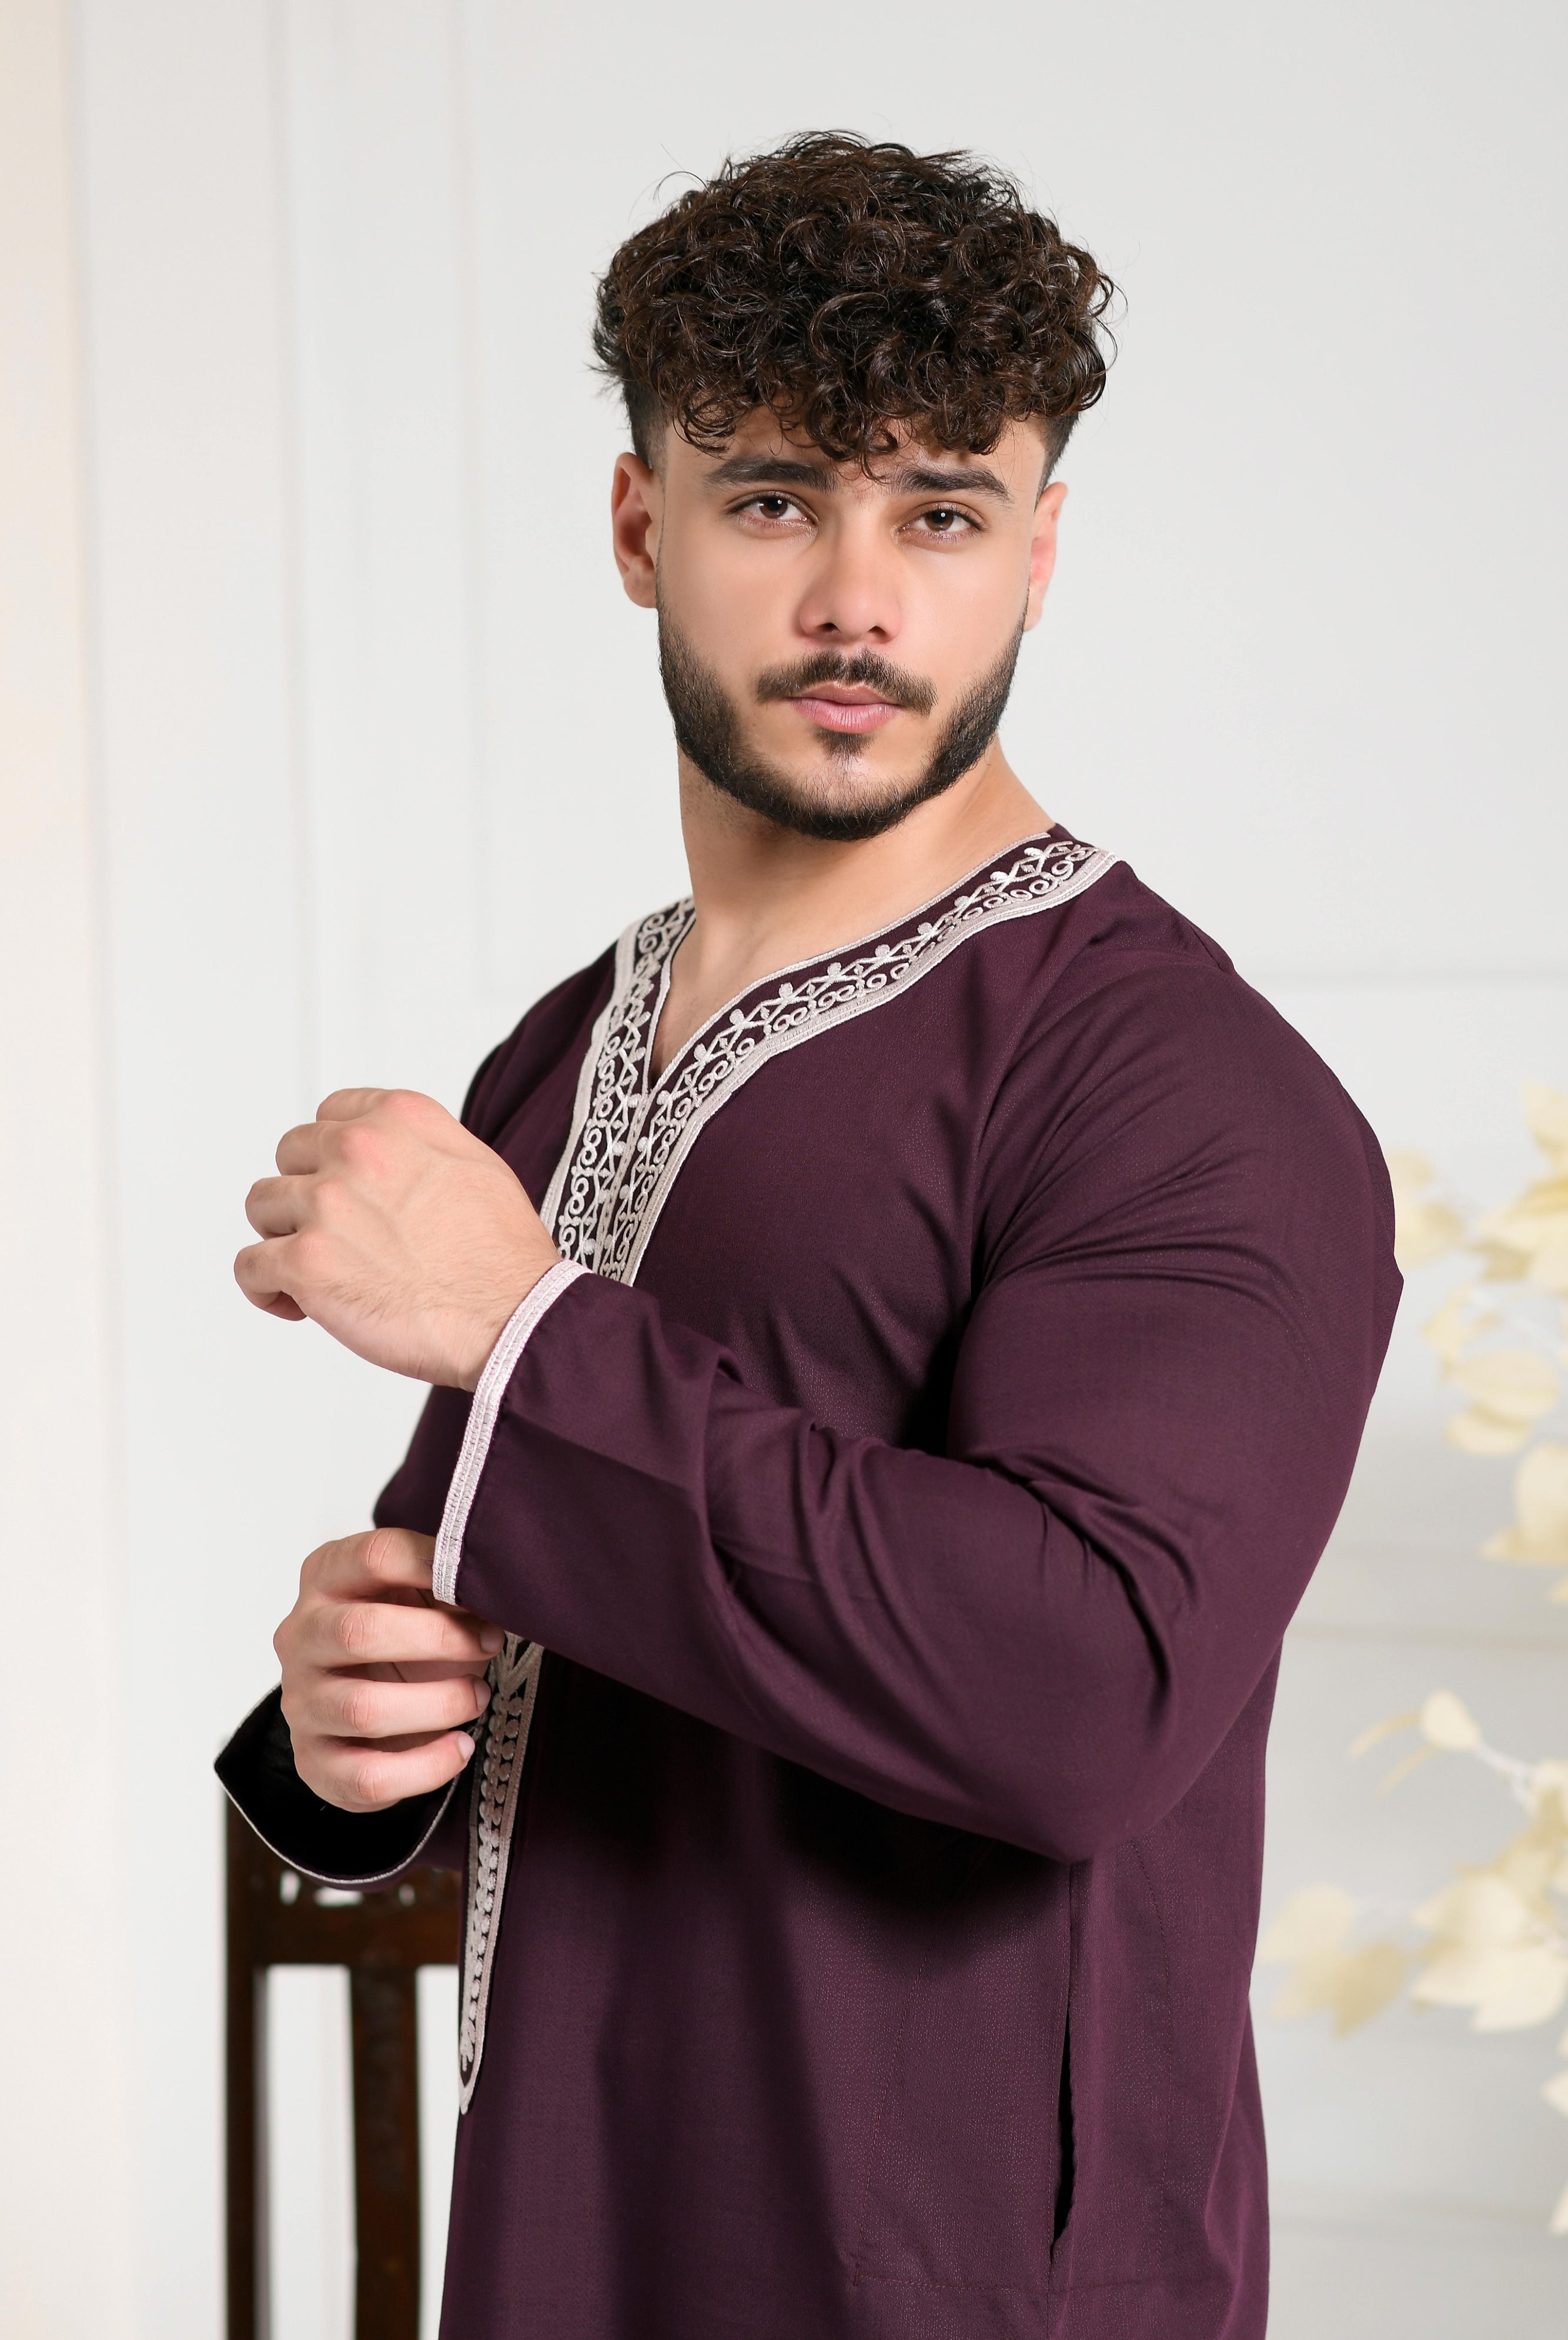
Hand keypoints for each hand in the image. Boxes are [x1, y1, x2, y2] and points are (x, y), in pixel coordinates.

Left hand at [235, 1087, 559, 1388]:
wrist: (512, 1318)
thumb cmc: (502, 1255)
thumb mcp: (475, 1162)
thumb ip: (417, 1142)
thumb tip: (383, 1150)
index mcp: (399, 1118)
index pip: (330, 1114)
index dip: (333, 1156)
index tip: (348, 1189)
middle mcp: (357, 1149)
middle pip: (290, 1156)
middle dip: (307, 1193)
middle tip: (341, 1235)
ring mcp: (326, 1204)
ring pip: (262, 1206)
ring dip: (285, 1238)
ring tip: (323, 1270)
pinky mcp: (305, 1262)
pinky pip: (249, 1266)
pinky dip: (266, 1288)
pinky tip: (296, 1304)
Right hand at [276, 1528, 502, 1810]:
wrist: (362, 1701)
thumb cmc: (403, 1636)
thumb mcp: (421, 1593)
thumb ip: (447, 1581)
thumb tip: (496, 1585)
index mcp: (327, 1577)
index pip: (374, 1557)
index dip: (435, 1566)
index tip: (480, 1585)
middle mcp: (302, 1637)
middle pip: (358, 1632)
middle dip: (438, 1639)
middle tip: (488, 1643)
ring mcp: (302, 1703)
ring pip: (362, 1709)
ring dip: (438, 1704)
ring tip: (478, 1696)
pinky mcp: (316, 1762)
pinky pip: (367, 1776)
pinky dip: (426, 1766)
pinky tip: (460, 1746)